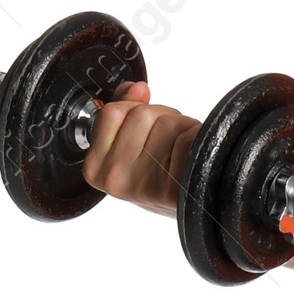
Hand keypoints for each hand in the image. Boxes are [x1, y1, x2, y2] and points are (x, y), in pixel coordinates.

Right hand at [82, 80, 201, 215]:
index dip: (135, 112)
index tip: (143, 132)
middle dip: (162, 118)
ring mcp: (144, 186)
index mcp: (96, 168)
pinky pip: (188, 139)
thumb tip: (138, 88)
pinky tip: (192, 158)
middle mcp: (115, 179)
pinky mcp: (173, 189)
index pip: (113, 111)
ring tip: (181, 151)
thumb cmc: (159, 174)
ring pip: (168, 124)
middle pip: (143, 114)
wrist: (190, 206)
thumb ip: (125, 107)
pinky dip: (197, 139)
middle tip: (168, 144)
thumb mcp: (129, 143)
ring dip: (182, 128)